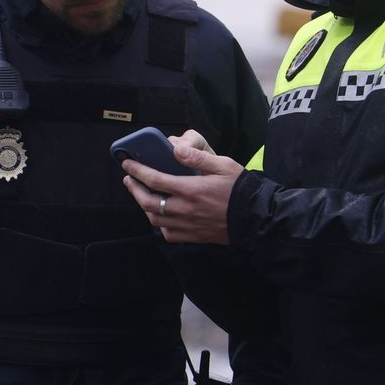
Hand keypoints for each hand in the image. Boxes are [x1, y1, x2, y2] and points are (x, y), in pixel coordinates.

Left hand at [121, 132, 243, 244]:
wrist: (256, 218)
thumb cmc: (240, 189)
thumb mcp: (224, 165)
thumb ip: (198, 157)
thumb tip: (176, 149)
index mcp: (191, 189)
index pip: (155, 179)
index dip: (137, 170)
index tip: (127, 163)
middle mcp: (185, 209)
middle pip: (148, 202)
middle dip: (134, 189)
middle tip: (129, 179)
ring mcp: (188, 225)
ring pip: (155, 219)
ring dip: (144, 206)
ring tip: (142, 194)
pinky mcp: (193, 236)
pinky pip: (168, 234)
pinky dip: (160, 225)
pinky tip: (161, 215)